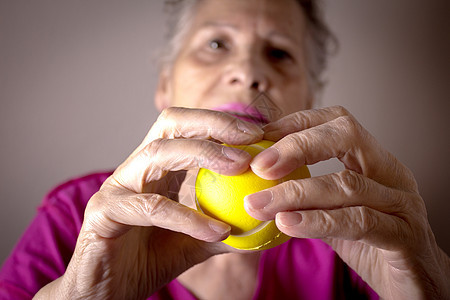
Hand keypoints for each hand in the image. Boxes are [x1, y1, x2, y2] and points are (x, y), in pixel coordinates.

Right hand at [35, 107, 263, 298]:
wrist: (105, 294)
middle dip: (212, 124)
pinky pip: (150, 208)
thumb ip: (222, 229)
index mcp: (155, 169)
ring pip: (158, 154)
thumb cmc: (147, 262)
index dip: (222, 123)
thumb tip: (262, 223)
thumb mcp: (194, 243)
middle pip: (171, 125)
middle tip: (251, 136)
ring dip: (203, 154)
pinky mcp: (104, 213)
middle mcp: (135, 169)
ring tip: (240, 167)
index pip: (187, 128)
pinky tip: (218, 230)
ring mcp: (116, 188)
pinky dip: (186, 216)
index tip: (258, 132)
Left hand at [244, 106, 449, 298]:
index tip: (260, 136)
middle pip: (346, 136)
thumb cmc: (372, 247)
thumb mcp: (334, 216)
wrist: (417, 287)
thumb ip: (307, 199)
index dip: (297, 123)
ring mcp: (402, 203)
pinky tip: (287, 224)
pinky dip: (319, 221)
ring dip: (295, 193)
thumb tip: (260, 187)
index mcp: (375, 163)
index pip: (338, 124)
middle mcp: (391, 175)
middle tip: (258, 165)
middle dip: (297, 146)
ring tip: (259, 204)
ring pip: (347, 184)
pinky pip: (359, 222)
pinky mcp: (406, 236)